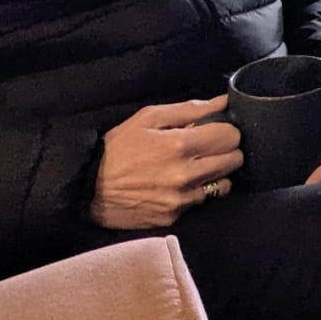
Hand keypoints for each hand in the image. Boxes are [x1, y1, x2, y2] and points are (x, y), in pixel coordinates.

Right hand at [89, 97, 243, 229]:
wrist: (86, 188)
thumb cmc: (118, 148)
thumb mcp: (149, 118)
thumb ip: (190, 109)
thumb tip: (224, 102)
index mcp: (180, 146)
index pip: (231, 137)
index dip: (229, 129)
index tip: (219, 129)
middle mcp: (185, 175)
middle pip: (234, 161)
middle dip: (228, 150)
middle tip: (212, 147)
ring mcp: (180, 200)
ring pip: (224, 185)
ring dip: (218, 174)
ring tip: (200, 166)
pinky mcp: (173, 217)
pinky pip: (201, 202)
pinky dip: (198, 192)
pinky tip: (183, 184)